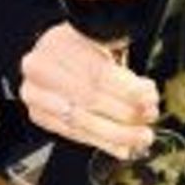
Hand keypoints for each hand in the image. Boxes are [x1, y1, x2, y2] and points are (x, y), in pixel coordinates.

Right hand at [19, 22, 159, 158]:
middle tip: (149, 115)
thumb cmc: (83, 43)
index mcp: (59, 41)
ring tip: (141, 136)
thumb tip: (145, 92)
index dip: (127, 88)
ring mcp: (36, 94)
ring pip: (82, 121)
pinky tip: (122, 147)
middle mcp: (41, 67)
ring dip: (118, 133)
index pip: (97, 71)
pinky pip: (74, 134)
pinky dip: (103, 143)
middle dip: (125, 111)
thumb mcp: (102, 36)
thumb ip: (119, 57)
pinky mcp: (39, 115)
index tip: (148, 96)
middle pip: (89, 98)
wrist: (54, 51)